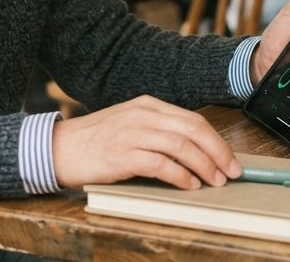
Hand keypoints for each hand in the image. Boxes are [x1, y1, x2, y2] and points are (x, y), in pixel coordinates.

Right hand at [51, 95, 241, 189]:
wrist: (58, 148)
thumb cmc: (95, 140)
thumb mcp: (129, 124)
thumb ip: (158, 131)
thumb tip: (193, 152)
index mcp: (147, 105)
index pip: (193, 120)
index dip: (216, 140)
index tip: (230, 159)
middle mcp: (142, 115)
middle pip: (192, 130)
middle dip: (217, 152)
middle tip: (231, 172)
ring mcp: (131, 133)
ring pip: (180, 146)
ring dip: (203, 165)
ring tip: (214, 181)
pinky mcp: (121, 155)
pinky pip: (160, 164)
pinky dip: (180, 175)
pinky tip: (189, 184)